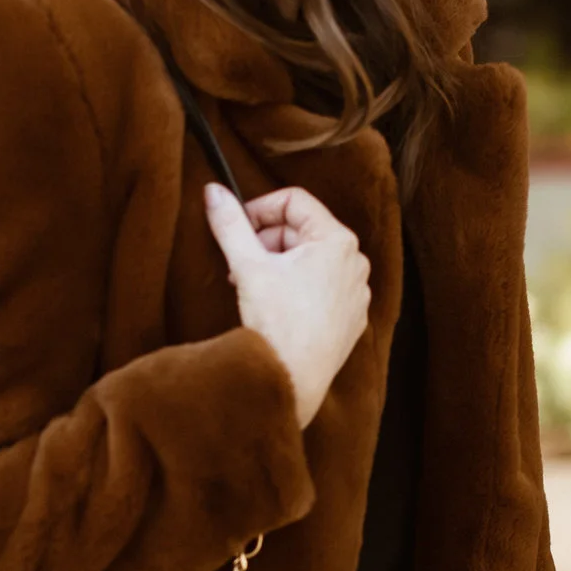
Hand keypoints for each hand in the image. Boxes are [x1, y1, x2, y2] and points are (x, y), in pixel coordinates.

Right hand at [204, 183, 370, 427]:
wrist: (293, 380)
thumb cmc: (277, 323)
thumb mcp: (247, 265)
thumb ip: (230, 223)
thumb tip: (213, 191)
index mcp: (337, 240)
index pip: (294, 201)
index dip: (259, 209)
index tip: (237, 229)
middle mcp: (355, 262)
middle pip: (302, 231)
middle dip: (266, 242)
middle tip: (240, 265)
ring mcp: (356, 292)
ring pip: (312, 260)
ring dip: (279, 265)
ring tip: (255, 287)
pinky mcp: (351, 317)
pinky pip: (323, 288)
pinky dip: (298, 288)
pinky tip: (277, 308)